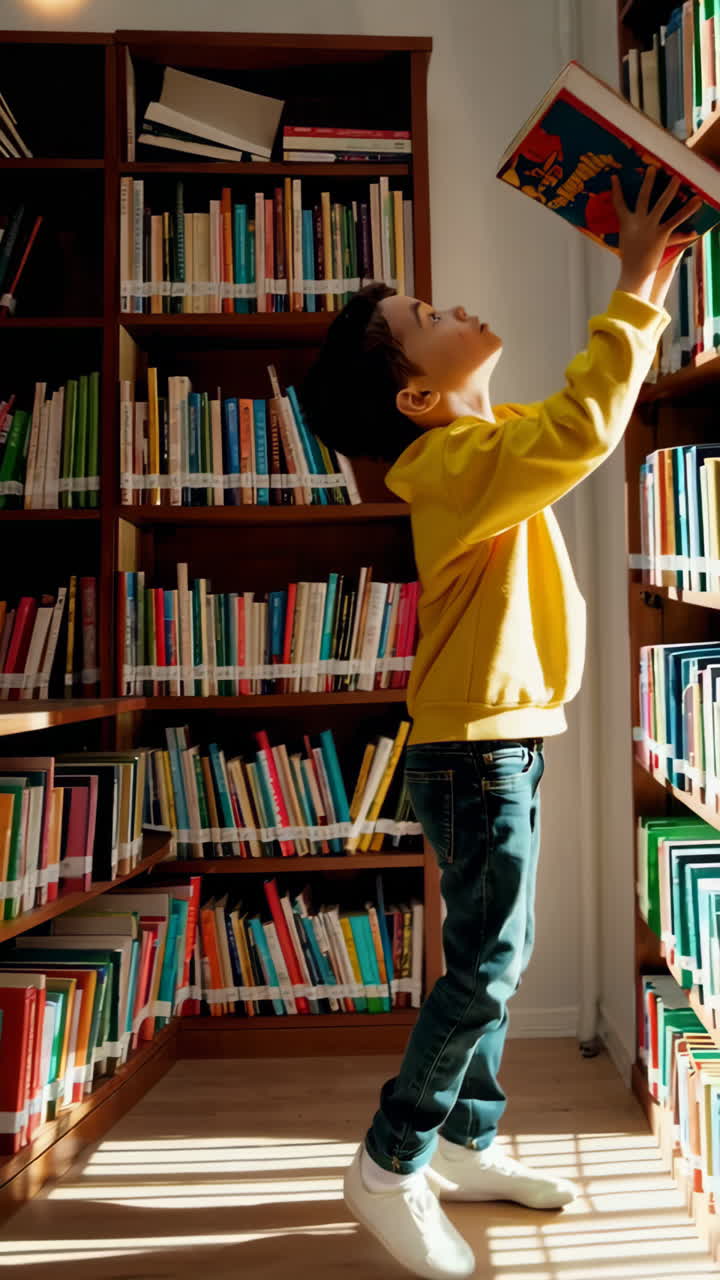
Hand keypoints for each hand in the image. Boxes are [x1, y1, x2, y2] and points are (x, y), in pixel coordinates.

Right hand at [611, 167, 701, 301]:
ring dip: (670, 190)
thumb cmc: (630, 260)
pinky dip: (687, 212)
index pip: (618, 204)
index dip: (616, 190)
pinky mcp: (661, 234)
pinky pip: (676, 220)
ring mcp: (649, 227)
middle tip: (653, 168)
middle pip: (643, 197)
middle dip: (648, 182)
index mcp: (626, 224)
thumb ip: (630, 231)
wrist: (635, 273)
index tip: (614, 177)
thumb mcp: (626, 242)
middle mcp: (638, 222)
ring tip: (677, 178)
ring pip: (661, 204)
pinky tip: (696, 202)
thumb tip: (629, 227)